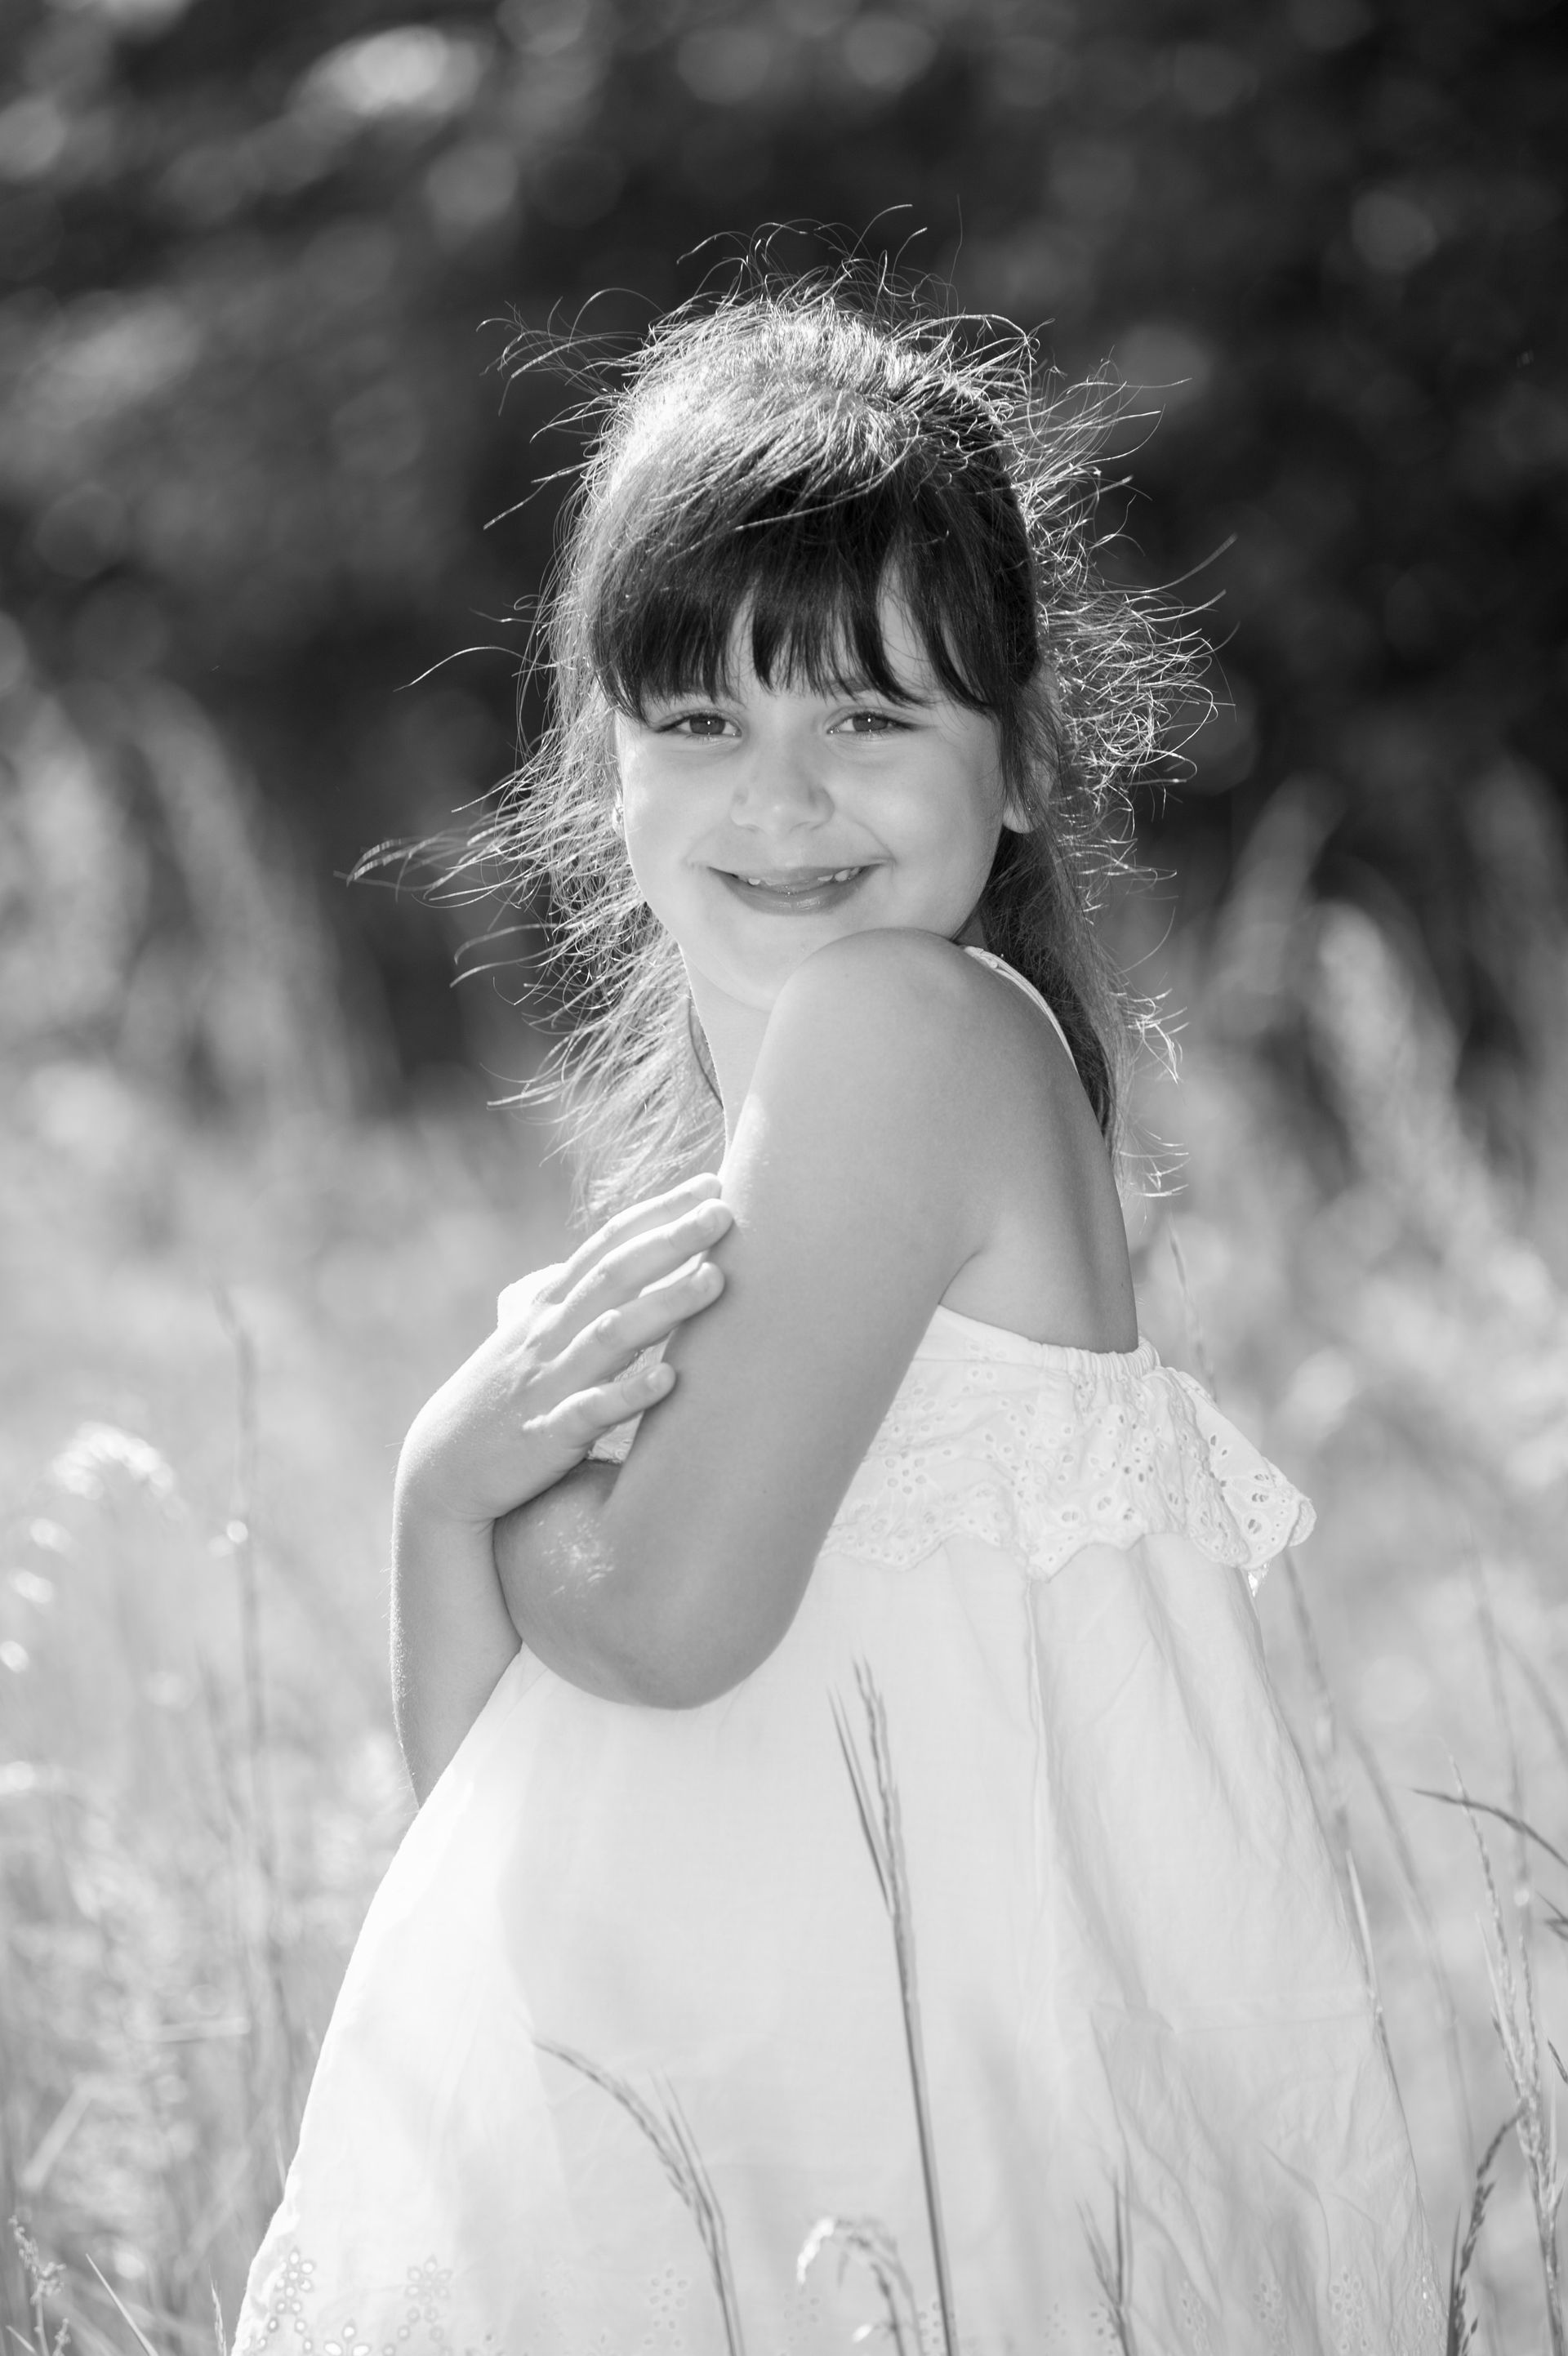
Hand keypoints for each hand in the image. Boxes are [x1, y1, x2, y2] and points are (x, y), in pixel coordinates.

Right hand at [395, 1173, 730, 1531]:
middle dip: (670, 1241)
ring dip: (664, 1305)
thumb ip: (556, 1298)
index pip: (606, 1245)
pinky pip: (590, 1411)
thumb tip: (573, 1261)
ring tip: (715, 1280)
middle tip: (724, 1212)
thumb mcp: (521, 1335)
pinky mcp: (547, 1436)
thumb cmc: (493, 1400)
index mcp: (548, 1308)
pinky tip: (669, 1380)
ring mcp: (548, 1383)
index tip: (708, 1183)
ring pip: (611, 1335)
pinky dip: (628, 1394)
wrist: (440, 1471)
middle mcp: (549, 1335)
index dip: (656, 1212)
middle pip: (615, 1276)